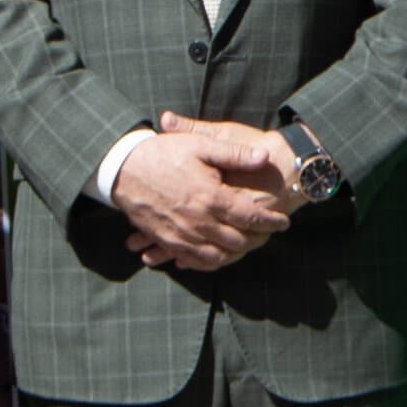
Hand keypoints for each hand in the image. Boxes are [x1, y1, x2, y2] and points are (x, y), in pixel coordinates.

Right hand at [113, 119, 298, 272]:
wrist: (123, 168)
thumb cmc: (163, 153)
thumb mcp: (201, 145)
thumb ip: (234, 154)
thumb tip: (264, 157)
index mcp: (211, 198)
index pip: (251, 217)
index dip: (271, 221)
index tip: (283, 222)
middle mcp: (198, 222)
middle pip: (238, 242)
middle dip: (257, 239)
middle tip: (267, 233)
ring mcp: (181, 235)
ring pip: (218, 257)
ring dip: (236, 253)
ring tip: (247, 244)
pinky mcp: (166, 241)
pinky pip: (193, 261)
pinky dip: (210, 262)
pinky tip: (219, 254)